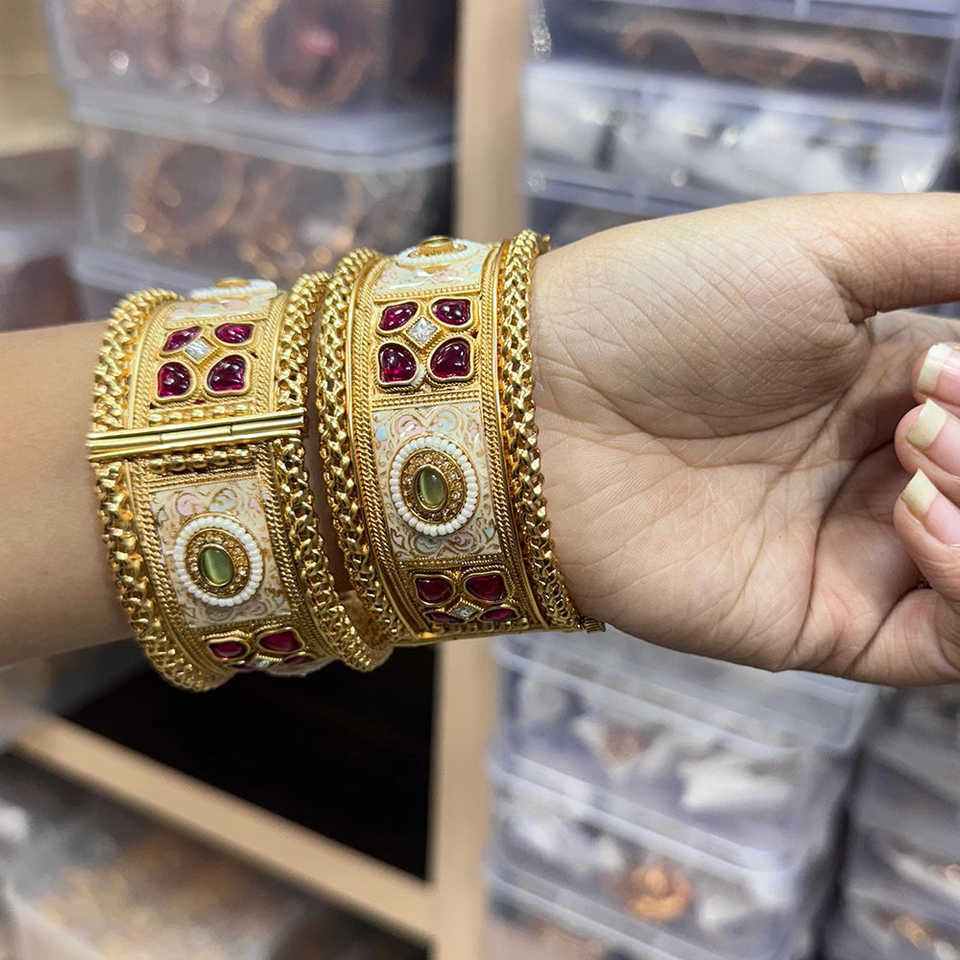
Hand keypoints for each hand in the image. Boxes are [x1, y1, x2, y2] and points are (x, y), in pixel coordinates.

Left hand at [532, 193, 959, 683]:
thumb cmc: (664, 308)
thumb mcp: (825, 247)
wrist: (540, 407)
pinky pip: (947, 645)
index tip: (940, 369)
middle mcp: (888, 469)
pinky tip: (915, 511)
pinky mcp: (823, 624)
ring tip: (921, 443)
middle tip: (923, 406)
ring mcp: (860, 552)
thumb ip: (951, 248)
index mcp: (898, 379)